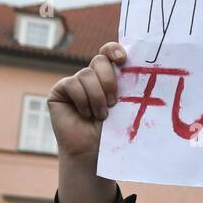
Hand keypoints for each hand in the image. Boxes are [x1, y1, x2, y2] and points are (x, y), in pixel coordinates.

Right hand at [47, 41, 124, 158]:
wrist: (94, 152)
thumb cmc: (113, 132)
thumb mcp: (125, 106)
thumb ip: (128, 86)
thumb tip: (142, 67)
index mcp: (108, 77)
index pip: (110, 52)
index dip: (114, 50)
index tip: (123, 60)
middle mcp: (91, 77)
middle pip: (100, 60)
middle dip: (109, 81)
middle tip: (114, 102)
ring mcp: (74, 83)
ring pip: (86, 74)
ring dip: (97, 97)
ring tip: (101, 115)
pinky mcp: (60, 91)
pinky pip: (72, 84)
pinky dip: (82, 100)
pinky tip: (85, 114)